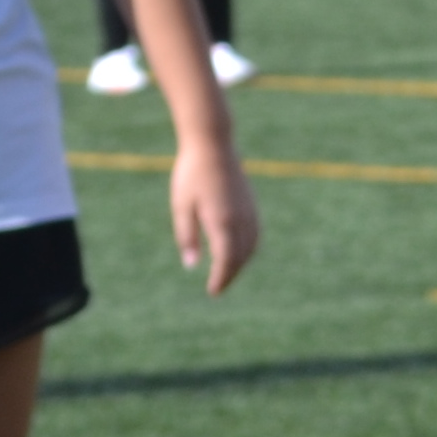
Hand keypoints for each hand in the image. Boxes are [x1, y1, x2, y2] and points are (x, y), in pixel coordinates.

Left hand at [170, 144, 257, 293]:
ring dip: (241, 263)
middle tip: (217, 287)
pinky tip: (239, 251)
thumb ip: (187, 237)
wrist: (213, 145)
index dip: (221, 278)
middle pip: (240, 257)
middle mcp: (240, 220)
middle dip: (230, 275)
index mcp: (222, 222)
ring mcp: (249, 212)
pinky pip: (255, 235)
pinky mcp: (252, 205)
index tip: (212, 291)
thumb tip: (191, 264)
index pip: (226, 260)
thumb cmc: (191, 174)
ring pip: (251, 247)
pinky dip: (248, 249)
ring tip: (227, 272)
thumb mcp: (181, 206)